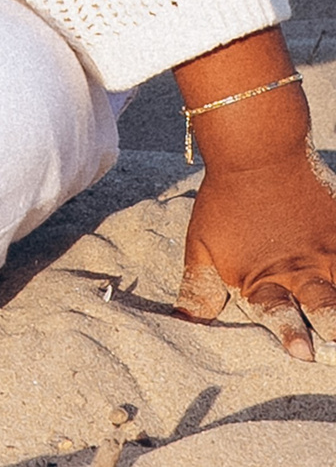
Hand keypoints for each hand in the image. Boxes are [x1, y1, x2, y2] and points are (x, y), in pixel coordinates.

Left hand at [173, 28, 335, 359]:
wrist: (257, 152)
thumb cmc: (224, 202)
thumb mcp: (203, 246)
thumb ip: (201, 288)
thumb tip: (184, 323)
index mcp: (263, 278)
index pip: (278, 313)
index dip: (290, 333)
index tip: (303, 354)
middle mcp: (300, 271)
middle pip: (323, 305)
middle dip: (332, 325)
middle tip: (334, 339)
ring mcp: (327, 252)